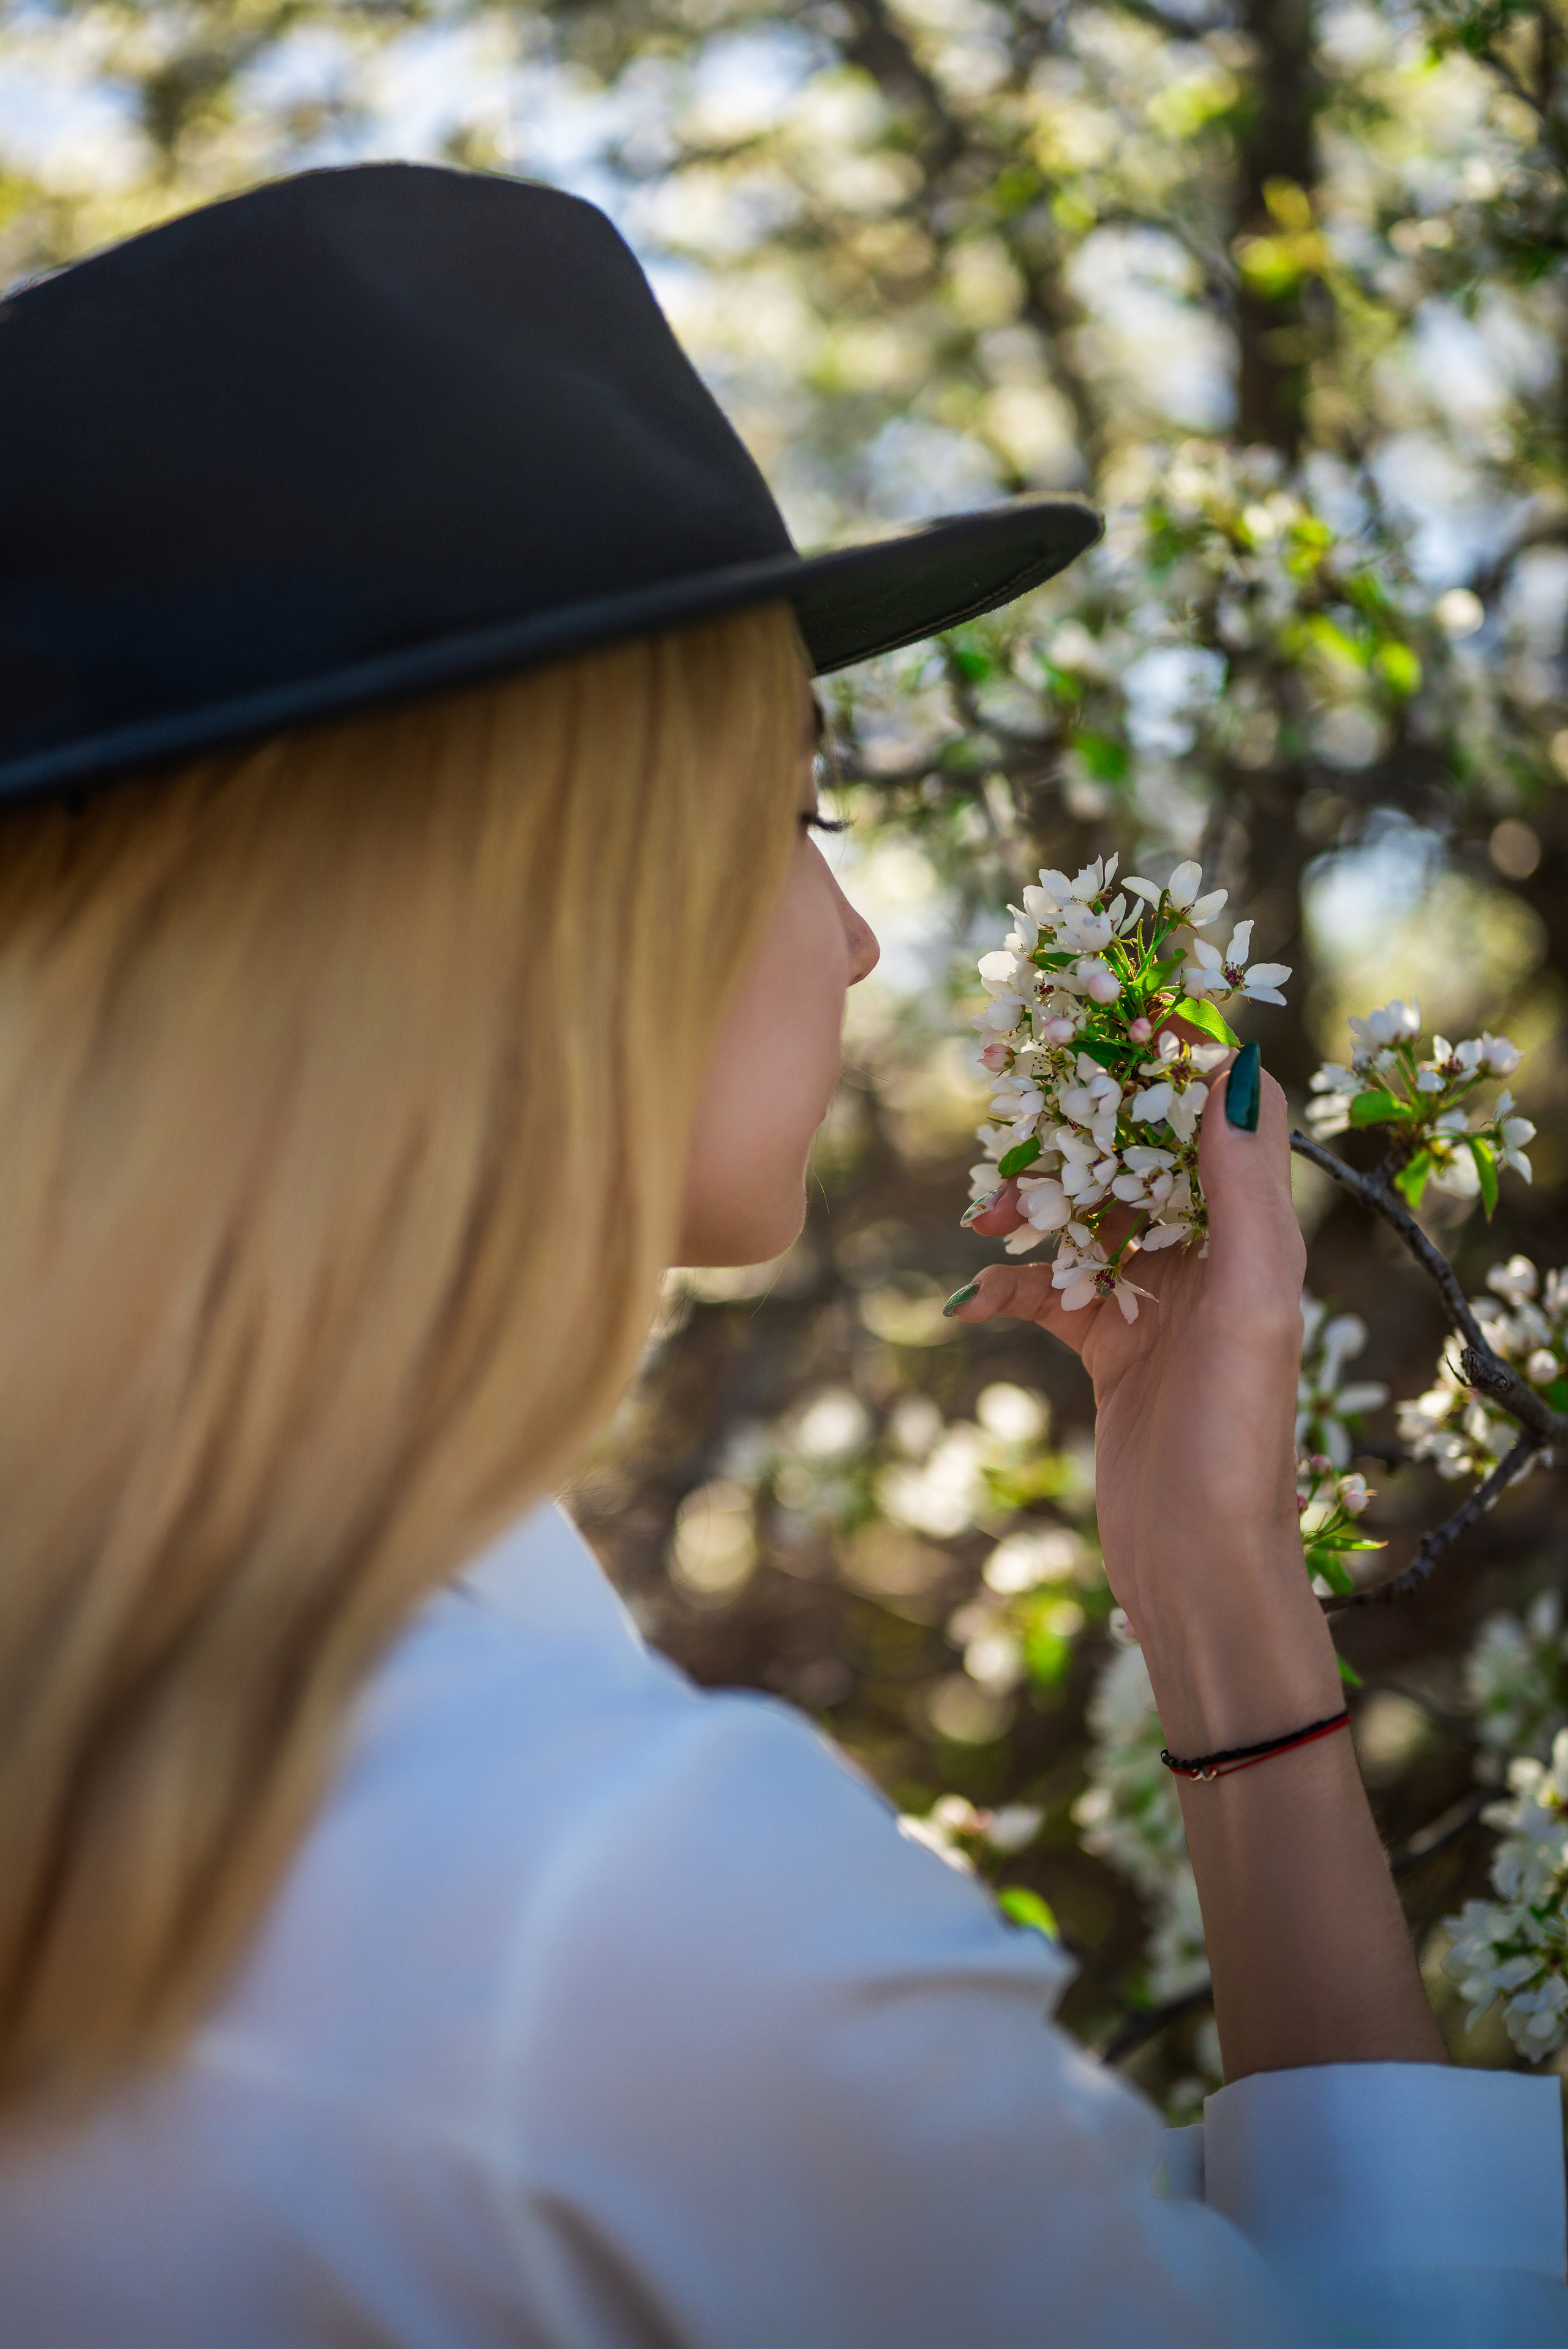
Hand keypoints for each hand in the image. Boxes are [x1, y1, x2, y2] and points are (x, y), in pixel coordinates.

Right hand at [952, 1055, 1331, 1743]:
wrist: (1197, 1568)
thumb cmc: (1237, 1439)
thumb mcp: (1255, 1303)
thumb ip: (1245, 1187)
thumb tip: (1235, 1067)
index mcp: (1255, 1236)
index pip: (1209, 1120)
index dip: (1160, 1066)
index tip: (1098, 1016)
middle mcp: (1209, 1258)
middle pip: (1132, 1162)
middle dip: (1070, 1134)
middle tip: (1006, 1108)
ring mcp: (1154, 1303)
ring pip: (1081, 1221)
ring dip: (1031, 1212)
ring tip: (984, 1221)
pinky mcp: (1109, 1350)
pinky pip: (1047, 1293)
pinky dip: (1008, 1288)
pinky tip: (972, 1300)